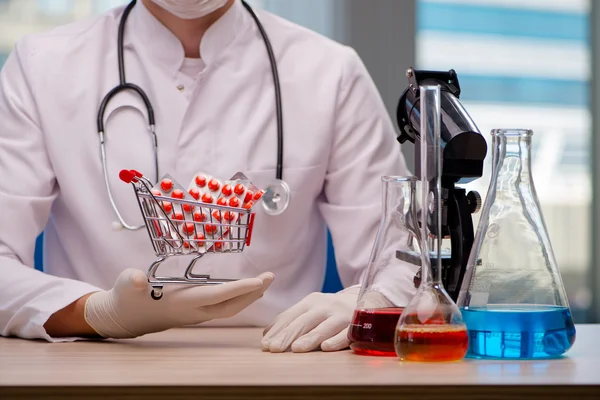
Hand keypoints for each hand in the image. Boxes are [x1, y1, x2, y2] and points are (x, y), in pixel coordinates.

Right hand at [84, 268, 273, 338]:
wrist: (122, 317)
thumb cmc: (125, 297)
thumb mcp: (125, 284)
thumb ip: (131, 280)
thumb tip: (137, 279)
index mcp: (181, 303)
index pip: (216, 297)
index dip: (238, 289)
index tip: (259, 281)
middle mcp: (193, 312)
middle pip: (230, 307)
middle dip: (252, 294)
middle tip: (271, 277)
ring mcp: (195, 315)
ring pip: (228, 309)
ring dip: (248, 296)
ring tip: (265, 282)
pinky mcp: (194, 312)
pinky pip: (223, 307)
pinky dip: (238, 298)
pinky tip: (246, 289)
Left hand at [261, 286, 358, 352]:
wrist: (366, 300)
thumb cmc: (331, 310)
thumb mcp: (311, 309)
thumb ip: (292, 320)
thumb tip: (266, 334)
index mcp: (311, 302)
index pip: (290, 316)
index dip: (277, 330)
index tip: (265, 344)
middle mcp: (325, 306)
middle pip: (304, 321)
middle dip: (288, 335)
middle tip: (274, 349)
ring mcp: (341, 315)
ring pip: (324, 327)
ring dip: (310, 338)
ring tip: (296, 349)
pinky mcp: (357, 325)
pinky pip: (346, 333)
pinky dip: (336, 340)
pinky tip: (326, 347)